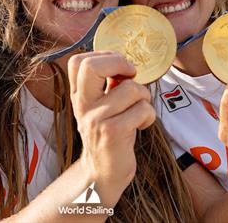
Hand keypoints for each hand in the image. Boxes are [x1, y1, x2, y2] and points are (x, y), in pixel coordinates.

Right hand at [68, 51, 154, 199]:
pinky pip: (142, 109)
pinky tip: (142, 125)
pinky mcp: (113, 132)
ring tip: (140, 109)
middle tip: (130, 75)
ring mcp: (96, 119)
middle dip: (120, 63)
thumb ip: (106, 84)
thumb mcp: (100, 106)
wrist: (103, 173)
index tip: (119, 68)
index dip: (104, 55)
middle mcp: (82, 105)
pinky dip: (149, 115)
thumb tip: (123, 62)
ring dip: (144, 96)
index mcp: (79, 95)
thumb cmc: (109, 134)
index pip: (78, 61)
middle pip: (92, 66)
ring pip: (131, 89)